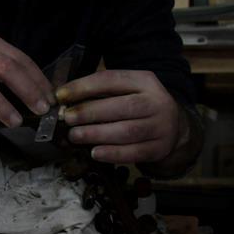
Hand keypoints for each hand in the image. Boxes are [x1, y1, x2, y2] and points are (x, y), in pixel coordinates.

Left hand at [58, 70, 186, 163]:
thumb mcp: (126, 89)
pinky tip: (94, 153)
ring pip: (127, 131)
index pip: (111, 79)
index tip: (61, 95)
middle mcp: (157, 102)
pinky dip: (112, 154)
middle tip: (67, 118)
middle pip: (122, 106)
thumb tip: (65, 99)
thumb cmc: (138, 104)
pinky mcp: (160, 148)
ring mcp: (161, 126)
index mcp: (145, 81)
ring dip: (97, 134)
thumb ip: (100, 92)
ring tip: (75, 135)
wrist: (173, 125)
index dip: (84, 87)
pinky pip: (135, 153)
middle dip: (90, 112)